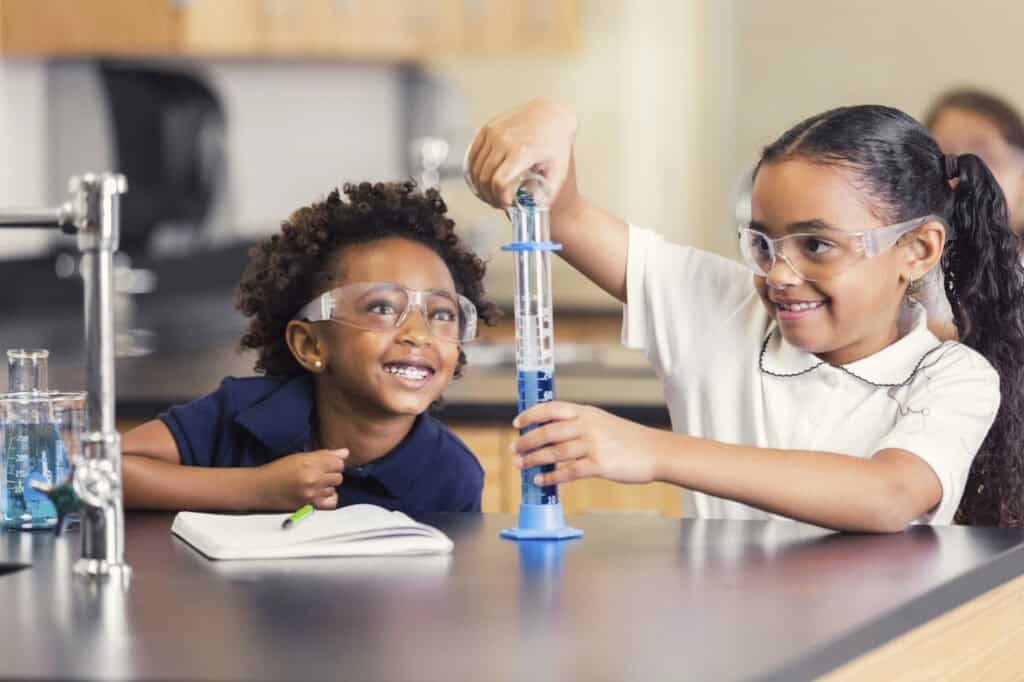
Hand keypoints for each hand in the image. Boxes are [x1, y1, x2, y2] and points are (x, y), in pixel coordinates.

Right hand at [256, 449, 347, 510]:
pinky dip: (328, 499)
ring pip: (335, 489)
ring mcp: (311, 494)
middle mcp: (312, 478)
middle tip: (318, 474)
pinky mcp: (309, 506)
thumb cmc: (278, 470)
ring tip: (314, 485)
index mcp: (309, 463)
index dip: (334, 463)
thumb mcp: (300, 457)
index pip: (338, 462)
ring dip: (328, 487)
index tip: (326, 464)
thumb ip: (324, 455)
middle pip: (339, 476)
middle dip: (331, 474)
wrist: (260, 489)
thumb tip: (346, 453)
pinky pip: (332, 503)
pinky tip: (319, 495)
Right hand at [466, 97, 578, 208]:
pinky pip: (473, 155)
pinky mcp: (487, 128)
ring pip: (476, 168)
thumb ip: (547, 193)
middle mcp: (504, 140)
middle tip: (497, 202)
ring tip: (490, 193)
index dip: (499, 198)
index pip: (499, 182)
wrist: (551, 114)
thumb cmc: (555, 141)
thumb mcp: (558, 170)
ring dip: (480, 186)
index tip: (506, 204)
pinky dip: (473, 170)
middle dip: (489, 196)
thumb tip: (531, 207)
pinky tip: (481, 179)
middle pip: (485, 178)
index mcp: (522, 152)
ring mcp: (493, 133)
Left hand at [512, 402, 656, 485]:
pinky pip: (568, 471)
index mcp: (586, 412)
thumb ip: (579, 423)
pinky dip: (551, 477)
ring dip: (534, 459)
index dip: (531, 415)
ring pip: (554, 452)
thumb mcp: (602, 421)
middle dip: (527, 441)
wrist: (655, 451)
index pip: (551, 408)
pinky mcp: (599, 465)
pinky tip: (541, 480)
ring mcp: (593, 445)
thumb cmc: (628, 438)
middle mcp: (587, 426)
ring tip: (521, 465)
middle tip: (515, 449)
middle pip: (548, 431)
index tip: (517, 424)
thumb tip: (551, 431)